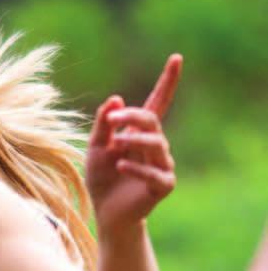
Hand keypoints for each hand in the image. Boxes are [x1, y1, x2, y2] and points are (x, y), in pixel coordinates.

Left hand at [86, 54, 181, 236]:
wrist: (105, 212)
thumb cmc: (101, 178)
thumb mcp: (95, 147)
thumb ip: (103, 125)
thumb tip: (115, 99)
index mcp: (140, 133)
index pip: (157, 102)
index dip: (167, 81)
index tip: (176, 58)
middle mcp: (155, 146)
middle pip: (151, 121)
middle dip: (131, 117)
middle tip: (110, 121)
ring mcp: (162, 165)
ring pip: (156, 144)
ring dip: (134, 140)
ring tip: (116, 145)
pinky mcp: (163, 185)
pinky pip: (154, 173)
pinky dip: (136, 168)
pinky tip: (120, 166)